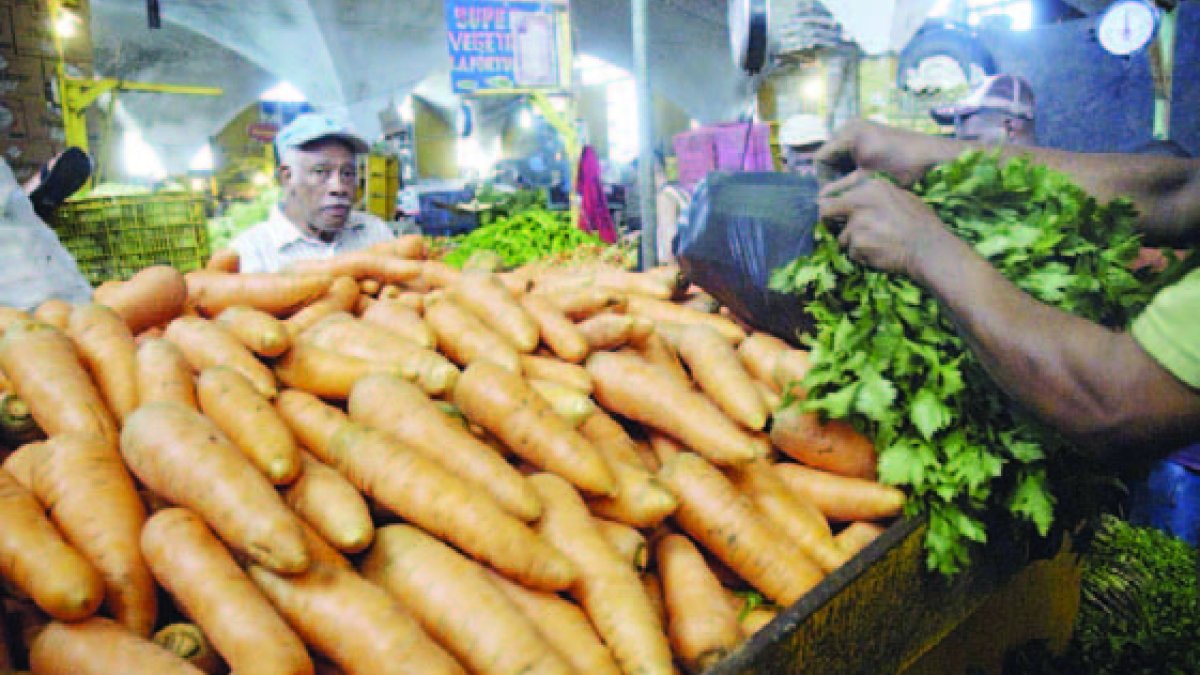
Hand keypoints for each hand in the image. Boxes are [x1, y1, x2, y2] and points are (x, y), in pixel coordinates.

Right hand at [816, 119, 948, 186]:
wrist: (934, 156)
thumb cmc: (902, 167)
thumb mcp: (868, 182)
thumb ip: (841, 190)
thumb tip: (819, 201)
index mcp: (848, 133)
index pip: (821, 159)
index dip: (823, 181)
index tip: (833, 197)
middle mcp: (851, 126)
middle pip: (829, 157)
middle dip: (833, 177)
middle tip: (844, 195)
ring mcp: (861, 128)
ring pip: (840, 157)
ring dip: (844, 174)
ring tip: (855, 190)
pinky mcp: (871, 134)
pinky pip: (852, 153)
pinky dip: (854, 167)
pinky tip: (864, 181)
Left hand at [818, 171, 953, 279]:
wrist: (928, 248)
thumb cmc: (919, 223)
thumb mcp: (900, 197)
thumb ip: (875, 197)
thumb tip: (854, 199)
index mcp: (871, 187)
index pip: (837, 194)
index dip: (834, 206)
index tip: (835, 215)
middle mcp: (860, 202)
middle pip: (825, 210)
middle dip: (827, 221)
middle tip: (833, 229)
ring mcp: (858, 224)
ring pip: (842, 238)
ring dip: (854, 244)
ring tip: (876, 244)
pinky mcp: (858, 244)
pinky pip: (852, 253)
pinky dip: (862, 257)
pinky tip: (879, 253)